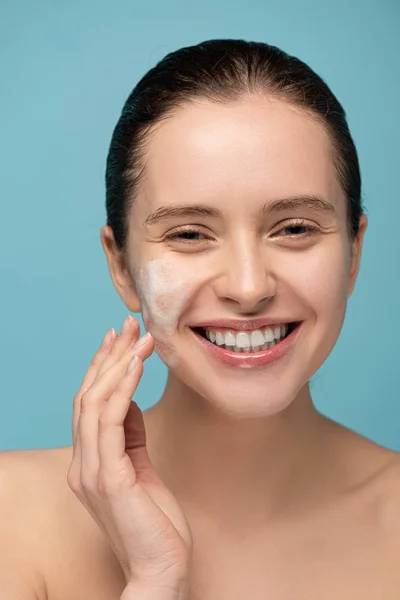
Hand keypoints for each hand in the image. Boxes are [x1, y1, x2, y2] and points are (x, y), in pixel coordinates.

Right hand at [67, 315, 192, 590]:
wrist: (161, 568)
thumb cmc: (155, 521)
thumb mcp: (141, 468)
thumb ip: (130, 436)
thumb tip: (128, 400)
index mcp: (88, 462)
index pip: (88, 404)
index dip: (102, 368)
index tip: (119, 338)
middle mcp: (81, 463)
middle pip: (87, 396)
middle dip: (108, 356)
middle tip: (129, 324)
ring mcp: (90, 471)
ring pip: (93, 403)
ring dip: (117, 364)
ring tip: (139, 337)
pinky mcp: (108, 478)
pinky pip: (110, 421)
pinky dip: (122, 387)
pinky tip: (137, 365)